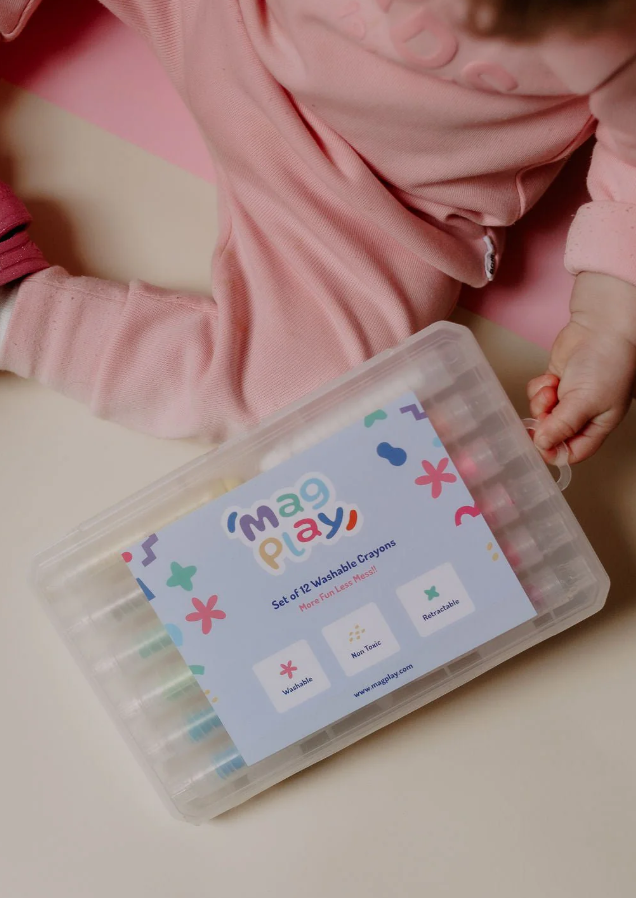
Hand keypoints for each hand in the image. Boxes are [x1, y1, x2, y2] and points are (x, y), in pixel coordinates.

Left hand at [528, 272, 635, 462]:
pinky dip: (539, 388)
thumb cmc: (607, 362)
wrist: (601, 326)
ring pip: (541, 414)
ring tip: (552, 388)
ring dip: (540, 403)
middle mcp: (582, 414)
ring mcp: (567, 397)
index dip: (554, 451)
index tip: (539, 443)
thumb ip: (562, 426)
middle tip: (546, 410)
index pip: (572, 452)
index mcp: (597, 425)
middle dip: (544, 423)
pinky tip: (551, 378)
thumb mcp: (586, 401)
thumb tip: (542, 446)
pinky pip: (537, 395)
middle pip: (552, 434)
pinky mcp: (555, 381)